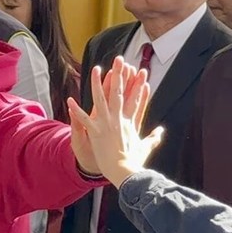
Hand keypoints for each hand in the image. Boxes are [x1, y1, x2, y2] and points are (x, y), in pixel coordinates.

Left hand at [69, 56, 162, 186]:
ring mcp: (107, 125)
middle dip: (119, 74)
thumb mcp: (146, 148)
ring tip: (96, 69)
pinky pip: (84, 119)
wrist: (126, 173)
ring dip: (98, 84)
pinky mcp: (97, 133)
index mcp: (130, 122)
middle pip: (119, 92)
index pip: (134, 98)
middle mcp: (119, 119)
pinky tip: (70, 100)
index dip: (136, 84)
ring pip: (101, 100)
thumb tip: (161, 132)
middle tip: (120, 59)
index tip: (139, 72)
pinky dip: (77, 110)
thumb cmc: (135, 162)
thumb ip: (153, 138)